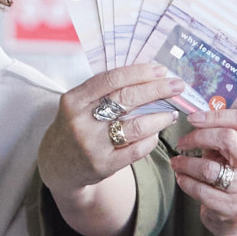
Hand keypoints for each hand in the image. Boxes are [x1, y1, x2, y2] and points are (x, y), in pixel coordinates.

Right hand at [36, 64, 185, 195]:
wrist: (59, 166)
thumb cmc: (75, 127)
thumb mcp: (78, 105)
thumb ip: (103, 91)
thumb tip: (146, 76)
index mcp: (73, 101)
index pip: (111, 80)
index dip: (139, 73)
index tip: (160, 70)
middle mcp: (80, 122)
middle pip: (126, 99)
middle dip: (158, 90)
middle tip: (177, 86)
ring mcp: (92, 145)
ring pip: (137, 125)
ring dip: (160, 117)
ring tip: (171, 113)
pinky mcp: (103, 165)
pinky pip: (137, 149)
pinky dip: (151, 139)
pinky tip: (156, 133)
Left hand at [174, 108, 236, 235]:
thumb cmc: (236, 176)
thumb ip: (223, 136)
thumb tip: (195, 119)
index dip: (214, 115)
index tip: (192, 118)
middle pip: (226, 139)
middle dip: (197, 137)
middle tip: (182, 142)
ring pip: (208, 168)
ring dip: (185, 163)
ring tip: (177, 162)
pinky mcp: (231, 208)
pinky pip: (200, 191)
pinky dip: (185, 181)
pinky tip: (181, 177)